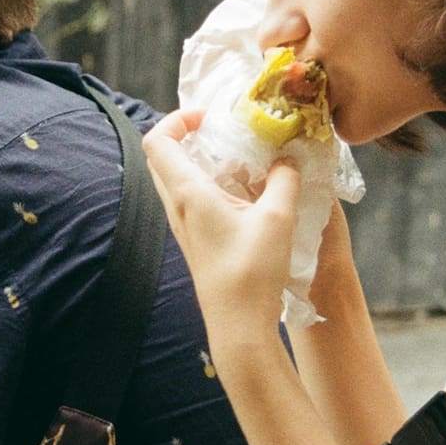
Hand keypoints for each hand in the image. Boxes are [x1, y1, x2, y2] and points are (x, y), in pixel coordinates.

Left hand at [143, 110, 301, 351]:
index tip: (210, 118)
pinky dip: (208, 182)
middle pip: (163, 156)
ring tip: (238, 158)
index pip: (157, 141)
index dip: (177, 118)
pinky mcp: (194, 240)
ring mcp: (182, 226)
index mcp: (187, 194)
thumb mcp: (278, 217)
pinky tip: (243, 191)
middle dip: (187, 135)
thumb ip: (285, 178)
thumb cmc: (252, 272)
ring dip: (199, 160)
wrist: (238, 326)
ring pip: (175, 178)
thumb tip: (288, 157)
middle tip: (222, 131)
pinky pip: (190, 198)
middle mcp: (177, 207)